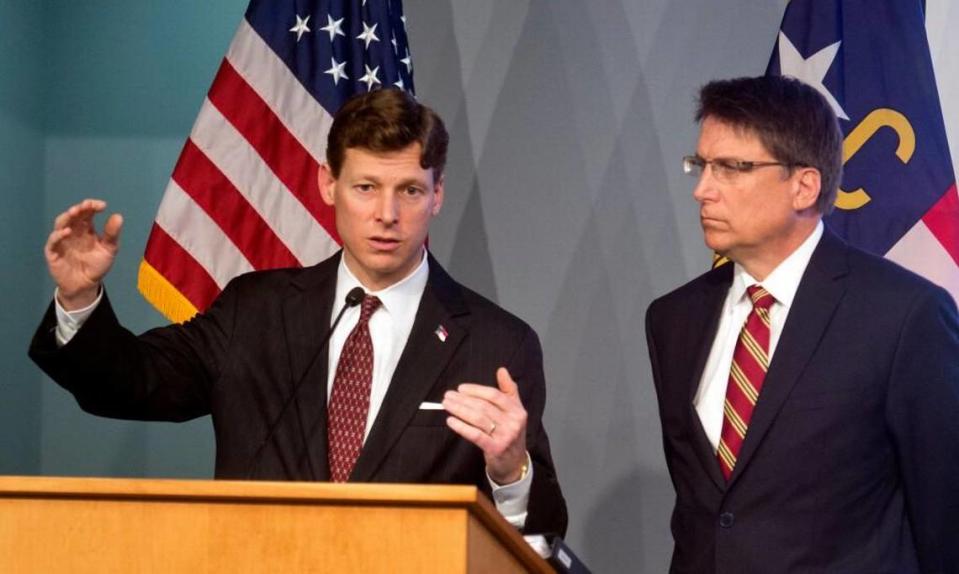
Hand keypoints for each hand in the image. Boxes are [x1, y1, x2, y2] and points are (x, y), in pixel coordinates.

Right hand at [45, 199, 122, 309]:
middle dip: (79, 209)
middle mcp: (73, 231)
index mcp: (86, 229)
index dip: (92, 206)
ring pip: (60, 223)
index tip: (102, 206)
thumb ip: (112, 234)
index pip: (87, 213)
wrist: (86, 285)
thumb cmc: (97, 265)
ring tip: (75, 213)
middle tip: (86, 206)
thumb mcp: (109, 249)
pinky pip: (53, 241)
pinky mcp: (53, 251)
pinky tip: (68, 232)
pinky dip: (58, 235)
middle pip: (73, 215)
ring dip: (67, 217)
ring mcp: (62, 240)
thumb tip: (118, 216)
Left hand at [443, 367, 527, 483]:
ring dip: (460, 410)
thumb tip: (502, 370)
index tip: (461, 388)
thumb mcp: (515, 410)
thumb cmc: (510, 432)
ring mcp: (505, 436)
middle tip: (448, 395)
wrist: (514, 462)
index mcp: (517, 410)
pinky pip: (475, 435)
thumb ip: (509, 389)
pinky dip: (461, 427)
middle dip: (463, 400)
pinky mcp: (495, 449)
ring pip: (478, 419)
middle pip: (484, 407)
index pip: (495, 395)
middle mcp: (513, 422)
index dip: (476, 390)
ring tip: (447, 405)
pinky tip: (451, 420)